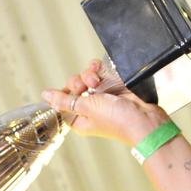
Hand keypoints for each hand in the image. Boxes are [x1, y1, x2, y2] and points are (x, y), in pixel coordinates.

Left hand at [41, 59, 169, 145]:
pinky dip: (99, 70)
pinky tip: (101, 71)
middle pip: (74, 87)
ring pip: (86, 77)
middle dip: (78, 82)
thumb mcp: (85, 109)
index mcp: (78, 119)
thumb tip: (45, 95)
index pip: (62, 101)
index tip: (70, 91)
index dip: (63, 93)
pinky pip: (100, 72)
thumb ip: (65, 100)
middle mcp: (89, 108)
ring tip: (97, 81)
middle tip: (86, 87)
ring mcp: (101, 96)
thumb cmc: (117, 120)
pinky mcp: (113, 86)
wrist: (144, 119)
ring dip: (89, 75)